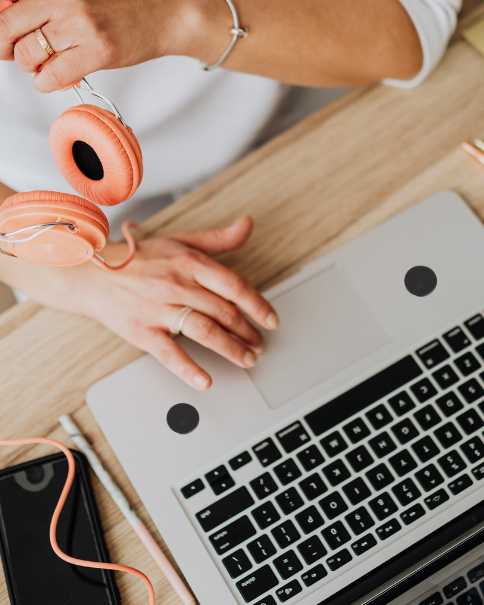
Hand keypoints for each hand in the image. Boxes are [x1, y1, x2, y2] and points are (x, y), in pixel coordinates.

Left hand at [0, 0, 187, 91]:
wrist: (162, 14)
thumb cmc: (119, 5)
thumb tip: (4, 26)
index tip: (3, 30)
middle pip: (5, 28)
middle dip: (6, 47)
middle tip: (21, 53)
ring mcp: (80, 24)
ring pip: (27, 56)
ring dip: (32, 67)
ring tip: (49, 63)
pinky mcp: (97, 51)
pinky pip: (51, 77)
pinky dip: (47, 83)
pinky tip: (57, 77)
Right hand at [37, 216, 277, 388]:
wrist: (91, 274)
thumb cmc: (141, 258)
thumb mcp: (182, 241)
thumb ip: (219, 239)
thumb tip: (247, 225)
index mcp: (190, 262)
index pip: (234, 285)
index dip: (258, 304)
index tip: (271, 320)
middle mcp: (176, 285)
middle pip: (223, 311)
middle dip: (248, 332)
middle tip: (260, 344)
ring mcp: (158, 309)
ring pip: (204, 331)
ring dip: (231, 349)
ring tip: (247, 359)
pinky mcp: (142, 331)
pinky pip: (169, 353)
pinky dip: (189, 369)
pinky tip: (205, 380)